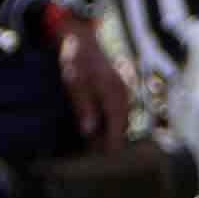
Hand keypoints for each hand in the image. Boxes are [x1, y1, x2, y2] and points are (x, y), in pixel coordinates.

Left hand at [53, 18, 134, 147]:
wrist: (81, 39)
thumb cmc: (76, 61)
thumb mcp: (75, 84)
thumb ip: (84, 107)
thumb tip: (89, 131)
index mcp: (114, 94)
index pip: (118, 128)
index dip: (110, 145)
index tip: (102, 158)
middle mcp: (123, 94)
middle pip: (123, 126)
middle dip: (110, 140)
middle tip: (93, 153)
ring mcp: (123, 91)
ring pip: (122, 119)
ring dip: (111, 131)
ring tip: (94, 142)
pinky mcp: (120, 89)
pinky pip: (119, 110)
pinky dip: (111, 120)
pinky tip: (98, 124)